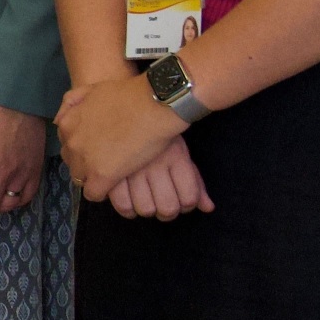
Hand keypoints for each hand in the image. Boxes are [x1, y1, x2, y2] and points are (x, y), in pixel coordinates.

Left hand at [54, 69, 191, 203]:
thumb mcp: (91, 90)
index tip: (97, 147)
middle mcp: (71, 144)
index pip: (66, 144)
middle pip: (72, 162)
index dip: (82, 147)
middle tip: (106, 159)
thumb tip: (57, 121)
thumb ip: (71, 103)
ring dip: (93, 177)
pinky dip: (102, 191)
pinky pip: (93, 194)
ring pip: (80, 179)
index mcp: (67, 124)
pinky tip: (114, 184)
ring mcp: (85, 161)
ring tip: (111, 172)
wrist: (152, 105)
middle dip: (85, 162)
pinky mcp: (102, 176)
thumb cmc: (127, 95)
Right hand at [100, 136, 214, 221]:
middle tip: (161, 206)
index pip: (188, 198)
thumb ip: (196, 182)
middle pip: (168, 208)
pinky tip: (128, 204)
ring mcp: (132, 167)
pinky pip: (121, 202)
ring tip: (144, 204)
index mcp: (177, 157)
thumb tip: (208, 208)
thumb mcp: (180, 152)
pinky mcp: (111, 169)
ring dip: (146, 212)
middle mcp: (156, 164)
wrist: (130, 106)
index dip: (186, 206)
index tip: (180, 202)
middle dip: (167, 213)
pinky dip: (125, 209)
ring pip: (145, 209)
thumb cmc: (157, 129)